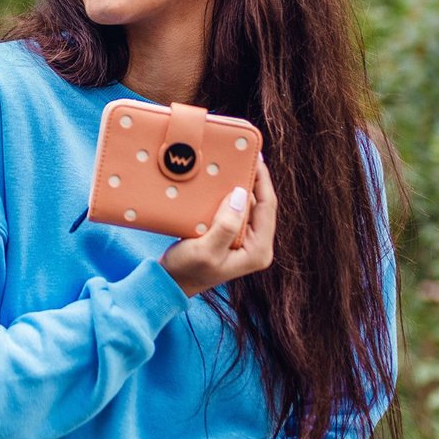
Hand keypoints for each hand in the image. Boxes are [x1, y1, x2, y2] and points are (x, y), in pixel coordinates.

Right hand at [160, 158, 276, 297]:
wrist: (170, 283)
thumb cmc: (187, 271)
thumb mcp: (206, 250)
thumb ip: (226, 225)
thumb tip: (241, 194)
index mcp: (258, 250)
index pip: (267, 207)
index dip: (262, 180)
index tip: (255, 156)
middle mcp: (257, 245)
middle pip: (260, 204)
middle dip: (250, 180)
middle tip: (240, 155)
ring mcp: (245, 241)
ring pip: (247, 205)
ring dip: (238, 186)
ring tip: (229, 164)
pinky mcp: (232, 236)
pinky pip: (234, 210)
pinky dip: (227, 196)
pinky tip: (219, 182)